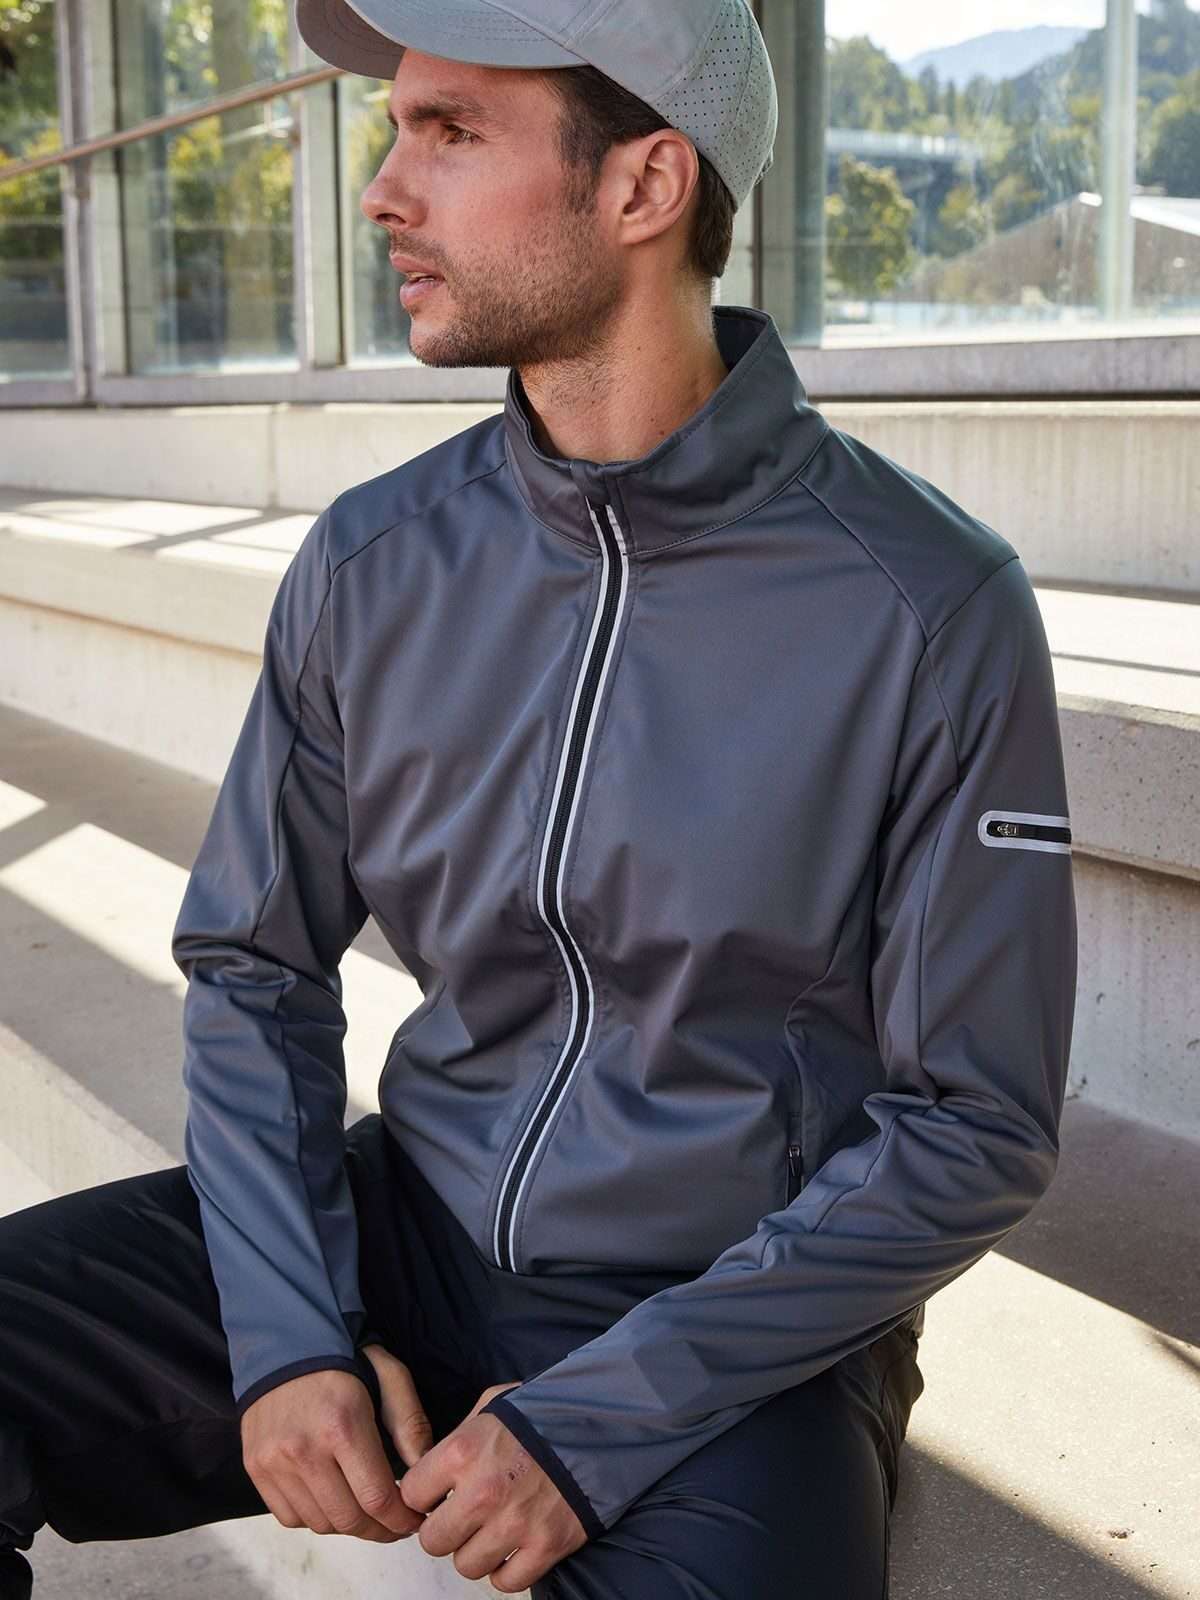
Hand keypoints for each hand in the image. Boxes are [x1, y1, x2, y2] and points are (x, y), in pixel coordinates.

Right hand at [240, 1346, 428, 1541]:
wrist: (287, 1342)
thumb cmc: (346, 1359)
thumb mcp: (390, 1376)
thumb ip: (411, 1424)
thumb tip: (425, 1472)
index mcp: (342, 1425)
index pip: (377, 1498)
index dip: (402, 1519)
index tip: (415, 1519)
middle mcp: (303, 1449)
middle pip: (349, 1519)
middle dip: (380, 1529)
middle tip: (396, 1523)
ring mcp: (274, 1462)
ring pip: (320, 1523)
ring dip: (349, 1525)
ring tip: (366, 1511)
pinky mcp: (256, 1468)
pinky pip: (290, 1517)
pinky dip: (316, 1517)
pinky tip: (333, 1499)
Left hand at [398, 1380, 590, 1592]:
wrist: (603, 1424)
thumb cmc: (544, 1412)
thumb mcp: (492, 1404)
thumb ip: (458, 1437)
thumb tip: (429, 1468)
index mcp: (463, 1452)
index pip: (410, 1495)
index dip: (422, 1496)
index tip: (434, 1495)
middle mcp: (483, 1492)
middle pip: (433, 1541)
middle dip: (445, 1528)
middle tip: (463, 1515)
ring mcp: (514, 1524)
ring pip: (466, 1565)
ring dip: (477, 1549)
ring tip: (493, 1527)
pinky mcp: (545, 1547)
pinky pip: (505, 1582)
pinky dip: (507, 1569)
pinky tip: (514, 1544)